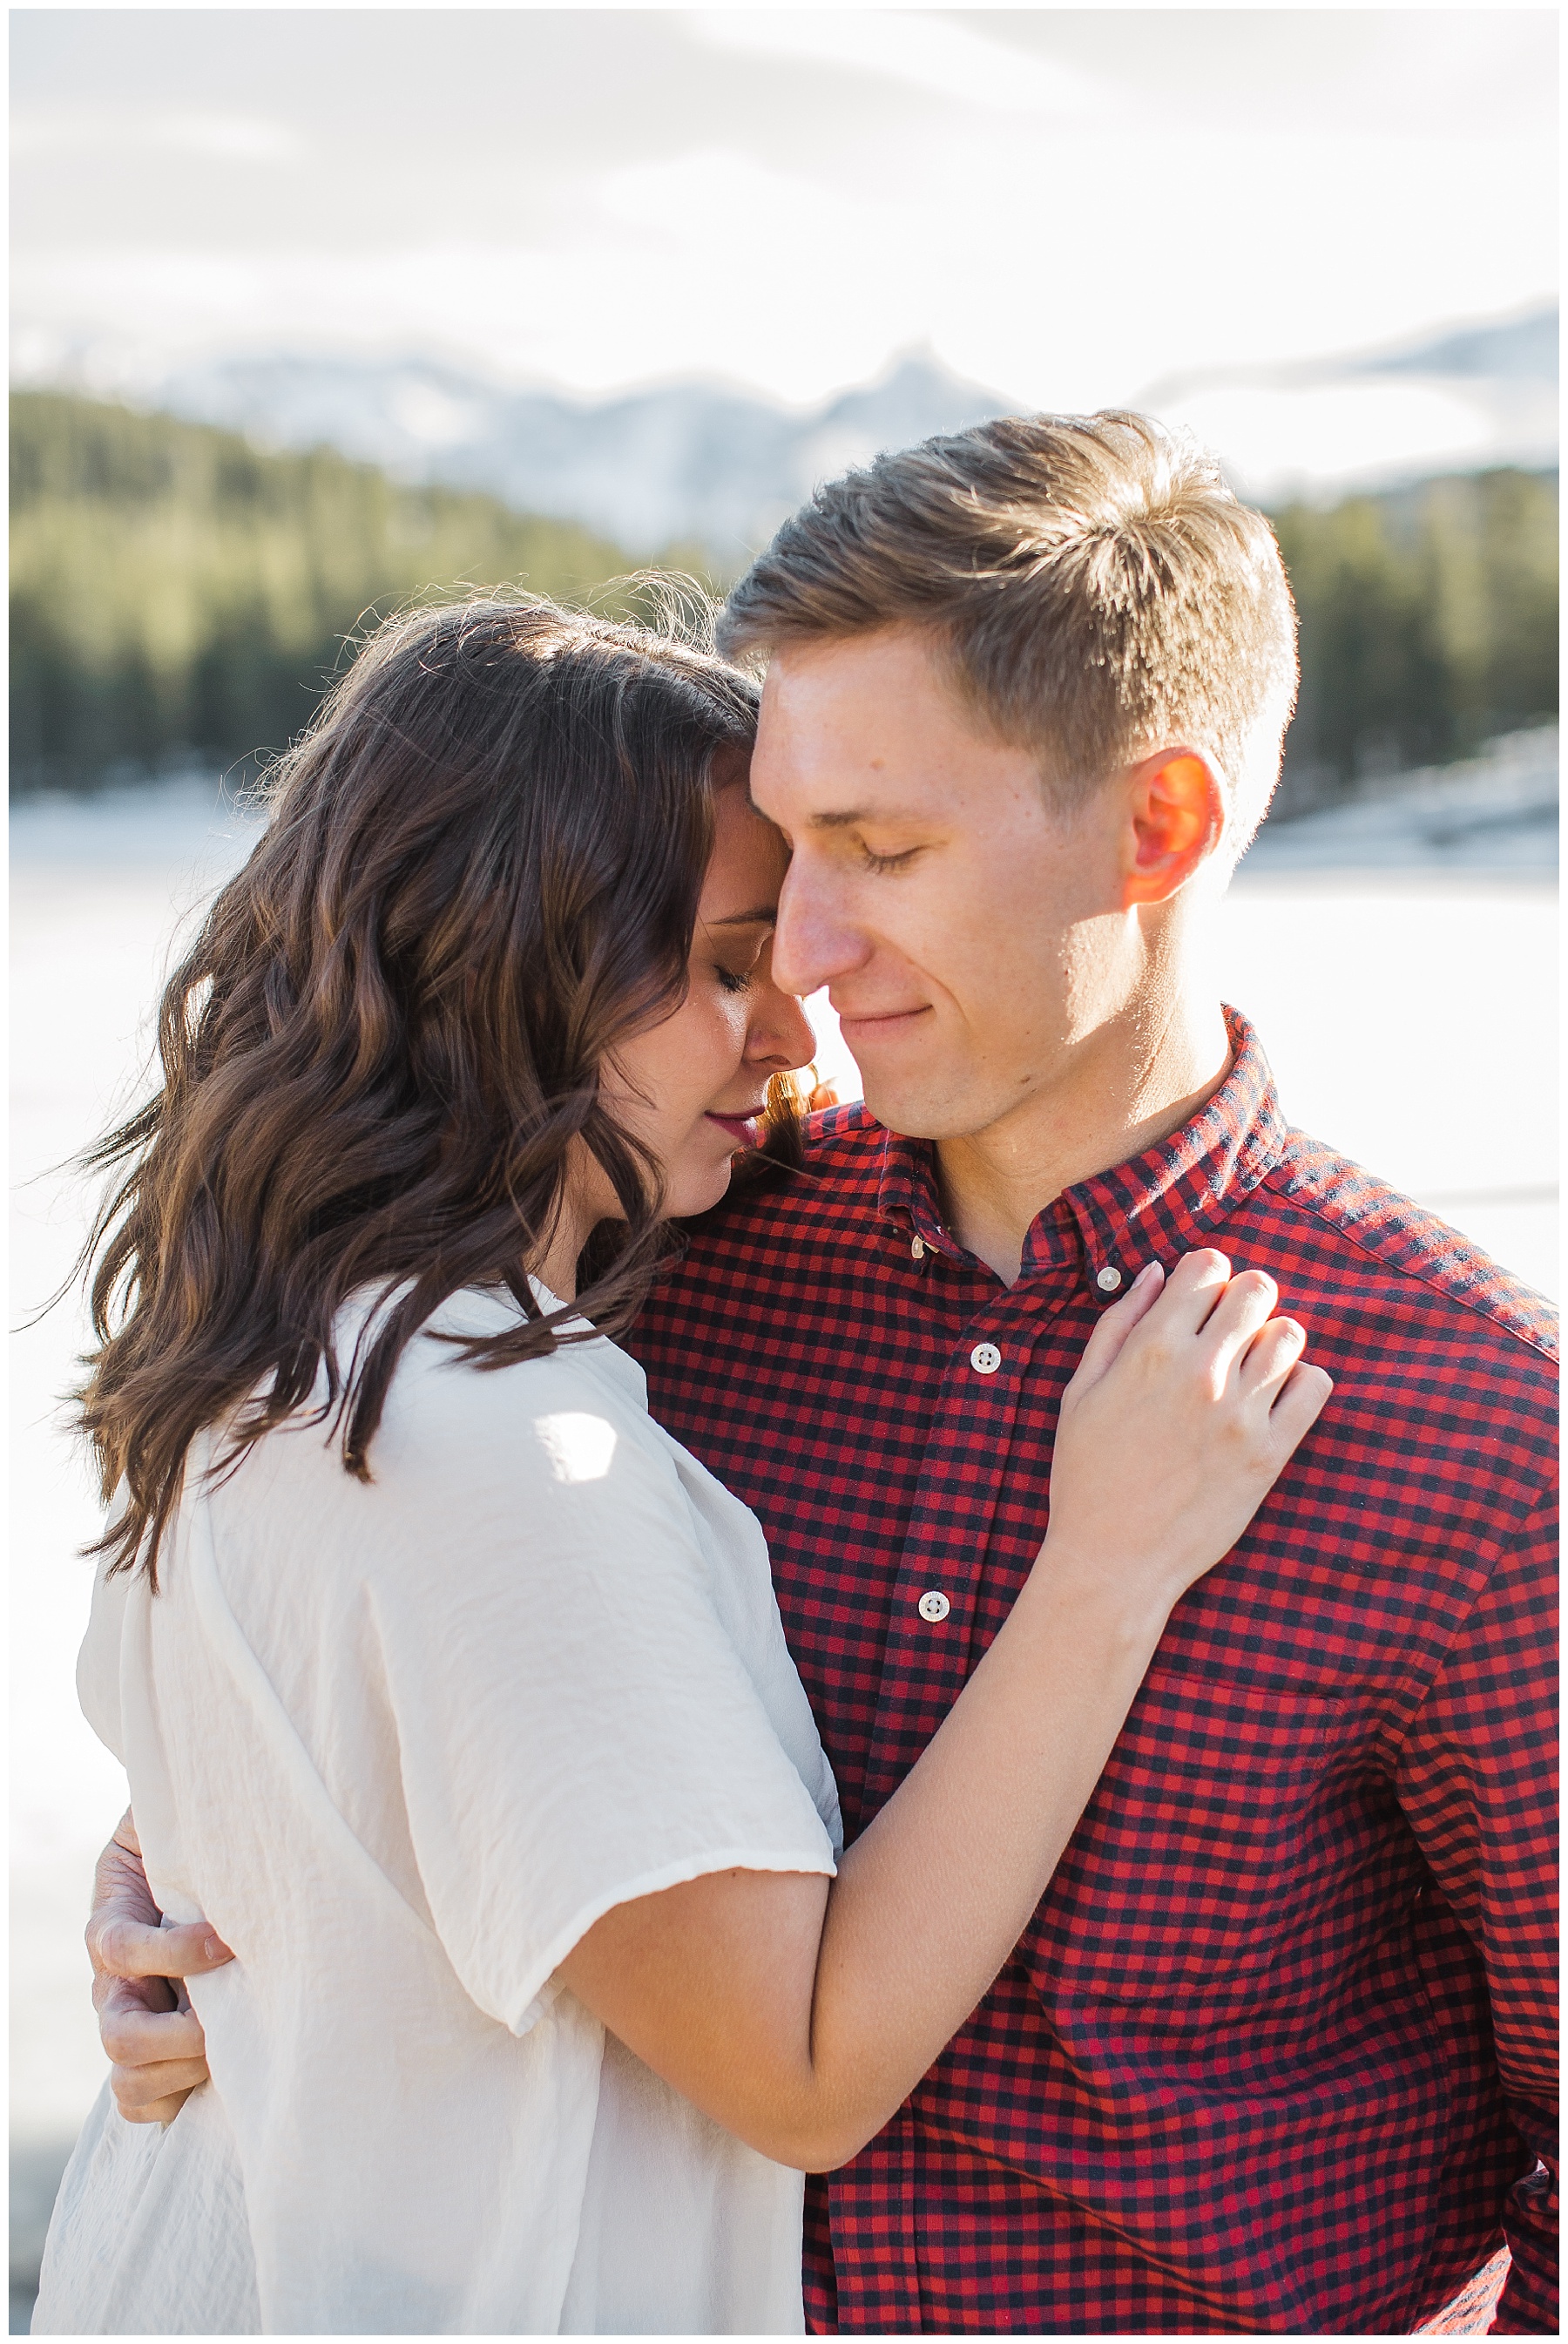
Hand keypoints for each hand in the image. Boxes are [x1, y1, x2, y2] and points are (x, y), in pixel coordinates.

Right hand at [87, 1811, 228, 2122]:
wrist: (182, 1866)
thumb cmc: (187, 1838)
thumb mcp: (174, 1818)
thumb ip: (187, 1818)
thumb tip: (229, 1813)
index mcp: (113, 1920)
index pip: (122, 1950)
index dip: (173, 1953)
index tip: (225, 1942)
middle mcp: (114, 1982)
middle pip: (120, 2036)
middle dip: (182, 2037)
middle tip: (232, 2016)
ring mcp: (130, 2021)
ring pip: (130, 2080)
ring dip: (184, 2073)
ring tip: (231, 2043)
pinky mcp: (153, 2052)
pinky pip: (144, 2104)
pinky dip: (178, 2098)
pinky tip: (223, 2066)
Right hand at [1048, 1251, 1330, 1613]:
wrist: (1112, 1560)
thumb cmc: (1086, 1476)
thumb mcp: (1079, 1392)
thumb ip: (1117, 1324)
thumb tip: (1157, 1273)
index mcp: (1150, 1350)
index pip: (1207, 1266)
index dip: (1207, 1273)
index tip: (1201, 1299)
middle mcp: (1199, 1373)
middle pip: (1257, 1288)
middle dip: (1245, 1297)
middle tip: (1231, 1328)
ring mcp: (1239, 1414)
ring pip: (1290, 1334)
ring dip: (1273, 1339)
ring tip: (1252, 1365)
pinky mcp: (1268, 1454)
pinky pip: (1314, 1388)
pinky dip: (1301, 1382)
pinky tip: (1273, 1397)